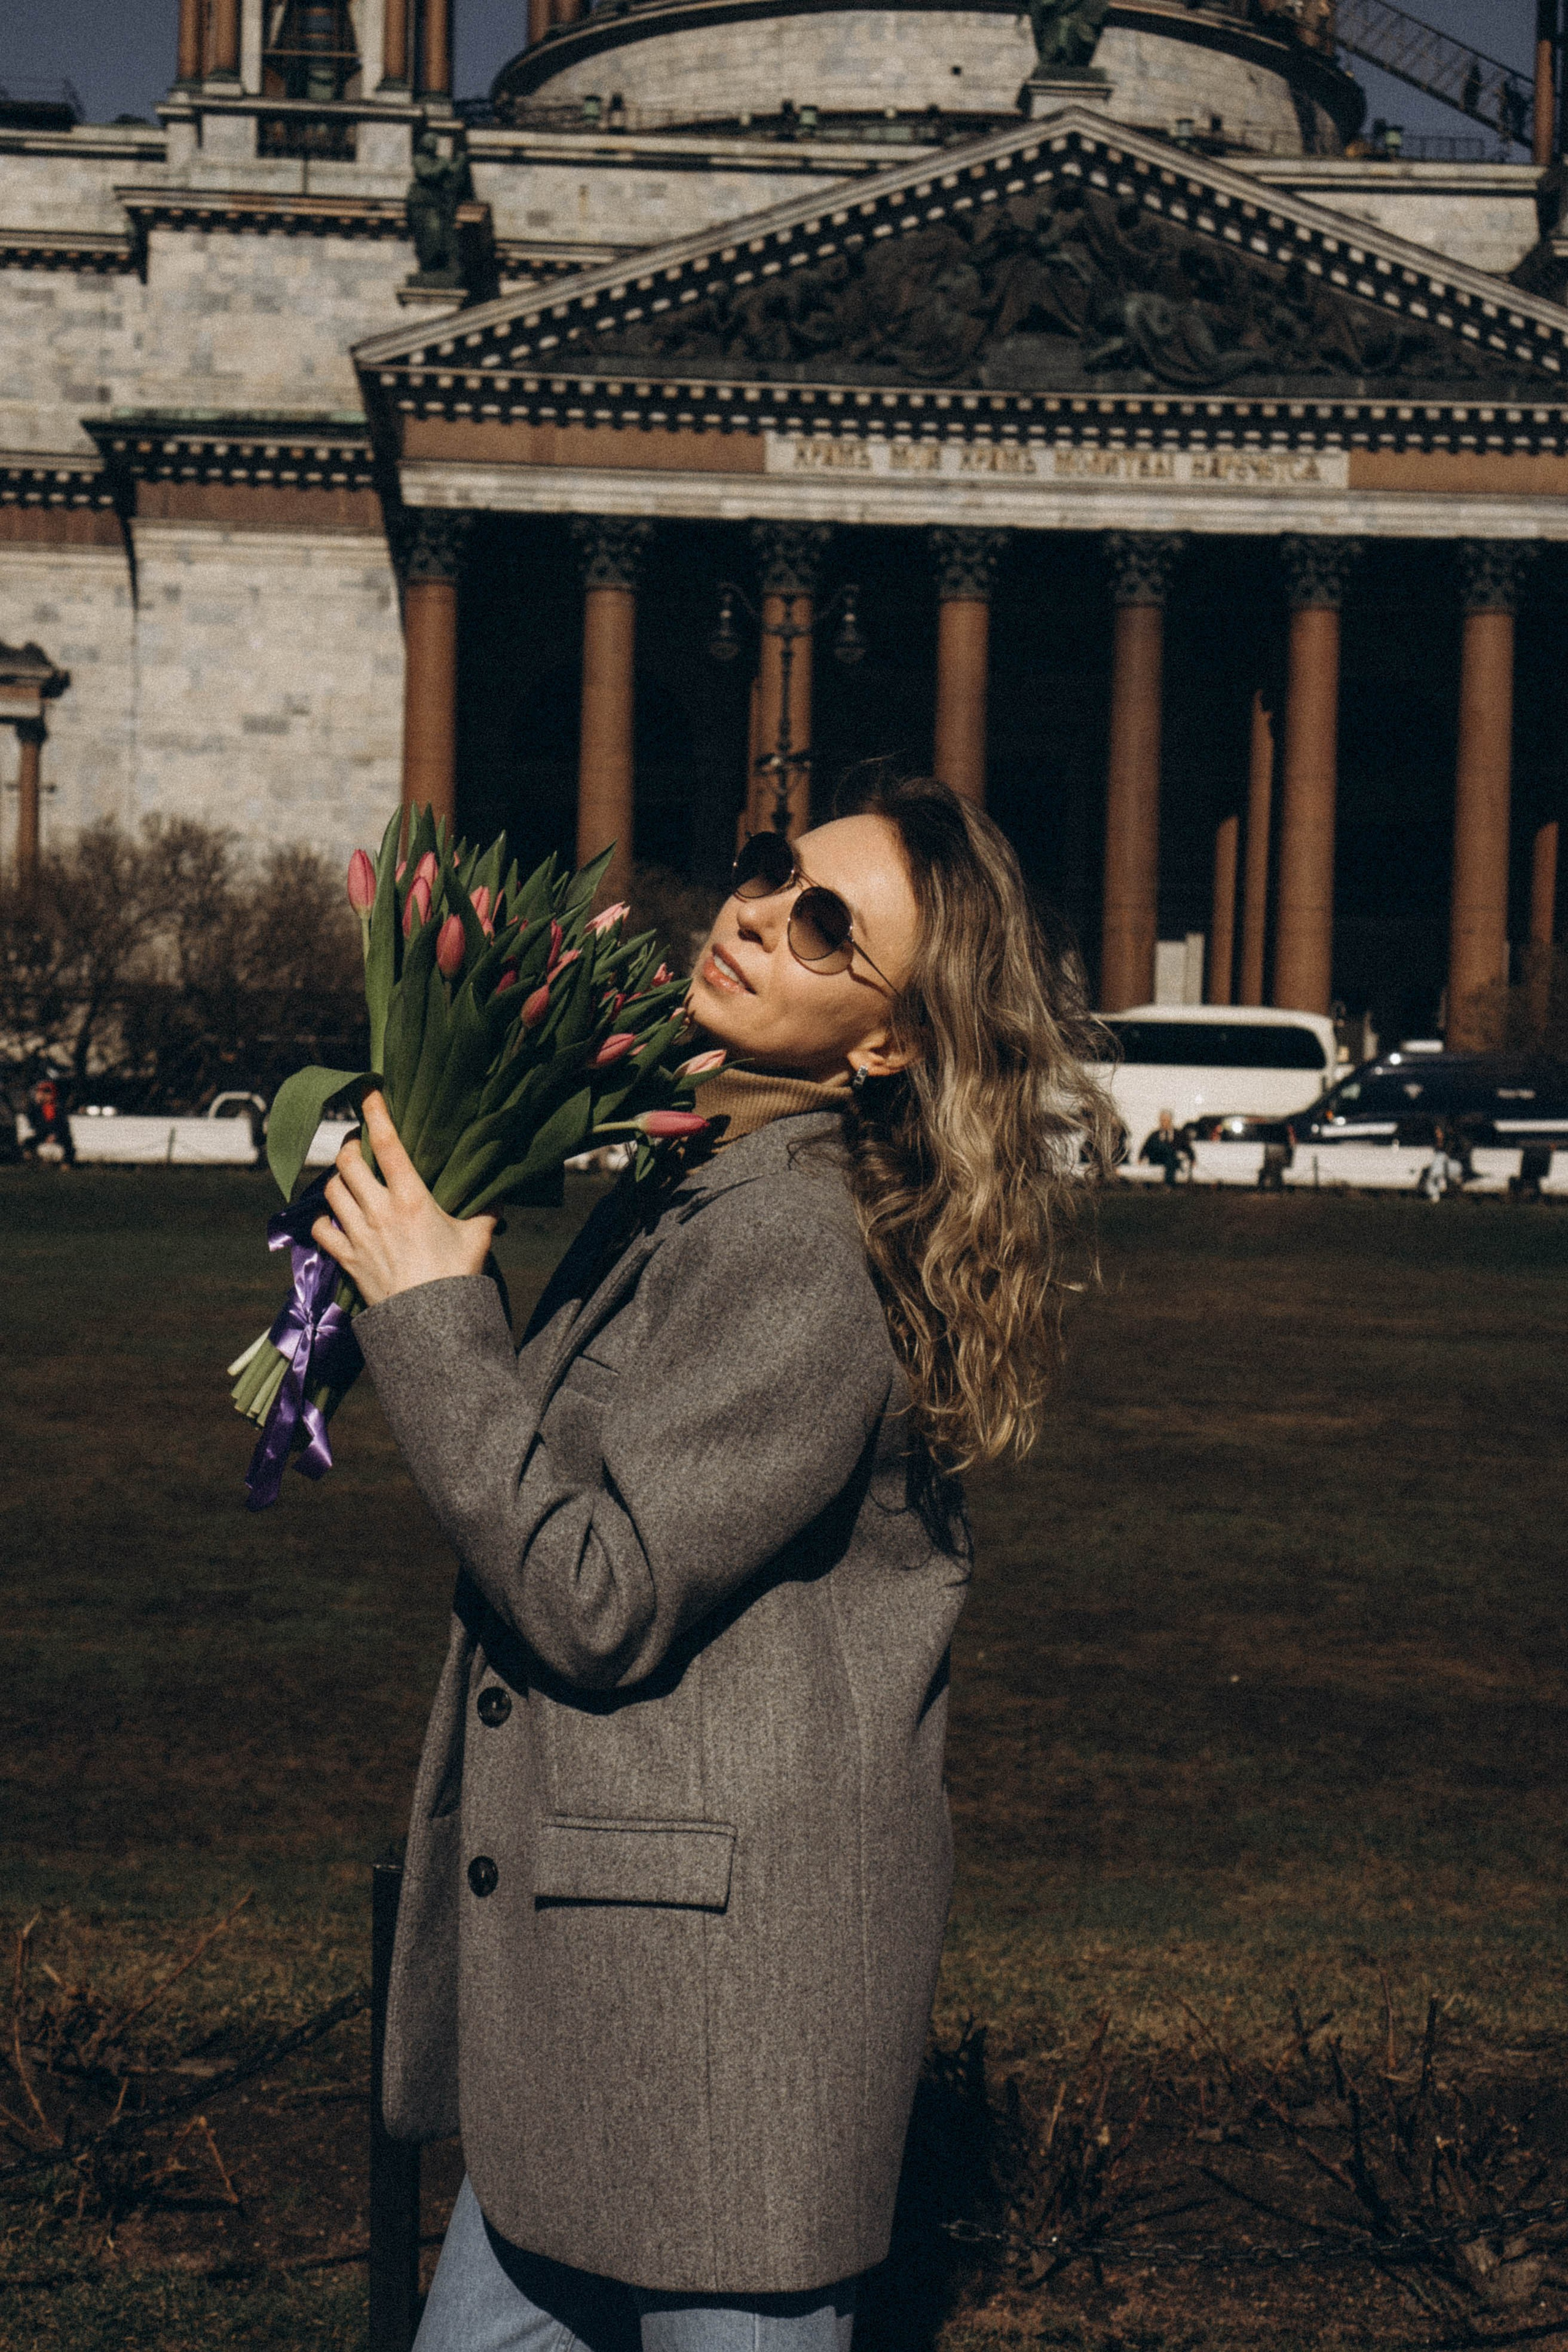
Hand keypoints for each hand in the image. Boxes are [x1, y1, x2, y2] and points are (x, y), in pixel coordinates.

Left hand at [313, 1091, 497, 1306]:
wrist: (430, 1325)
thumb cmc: (457, 1278)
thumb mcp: (478, 1237)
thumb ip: (487, 1209)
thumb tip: (498, 1191)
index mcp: (412, 1198)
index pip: (388, 1144)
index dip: (375, 1113)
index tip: (367, 1093)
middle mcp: (379, 1210)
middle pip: (347, 1162)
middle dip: (350, 1146)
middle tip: (358, 1145)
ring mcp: (358, 1235)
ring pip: (331, 1191)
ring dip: (336, 1179)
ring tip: (346, 1177)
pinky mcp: (347, 1259)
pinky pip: (321, 1230)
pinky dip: (322, 1221)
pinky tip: (332, 1219)